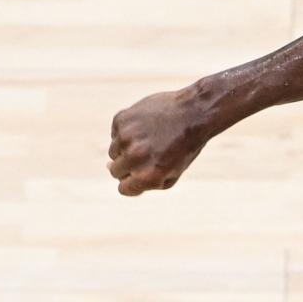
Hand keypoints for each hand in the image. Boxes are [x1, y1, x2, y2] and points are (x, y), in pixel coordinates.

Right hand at [107, 81, 216, 196]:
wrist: (194, 113)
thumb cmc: (184, 147)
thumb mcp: (171, 175)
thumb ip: (142, 181)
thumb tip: (108, 167)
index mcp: (147, 175)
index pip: (124, 188)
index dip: (134, 182)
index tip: (144, 172)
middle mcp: (134, 157)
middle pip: (115, 171)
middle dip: (129, 166)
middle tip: (148, 154)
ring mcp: (126, 137)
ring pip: (113, 151)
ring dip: (127, 148)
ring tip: (149, 138)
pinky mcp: (122, 119)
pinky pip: (116, 133)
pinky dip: (127, 131)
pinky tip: (146, 126)